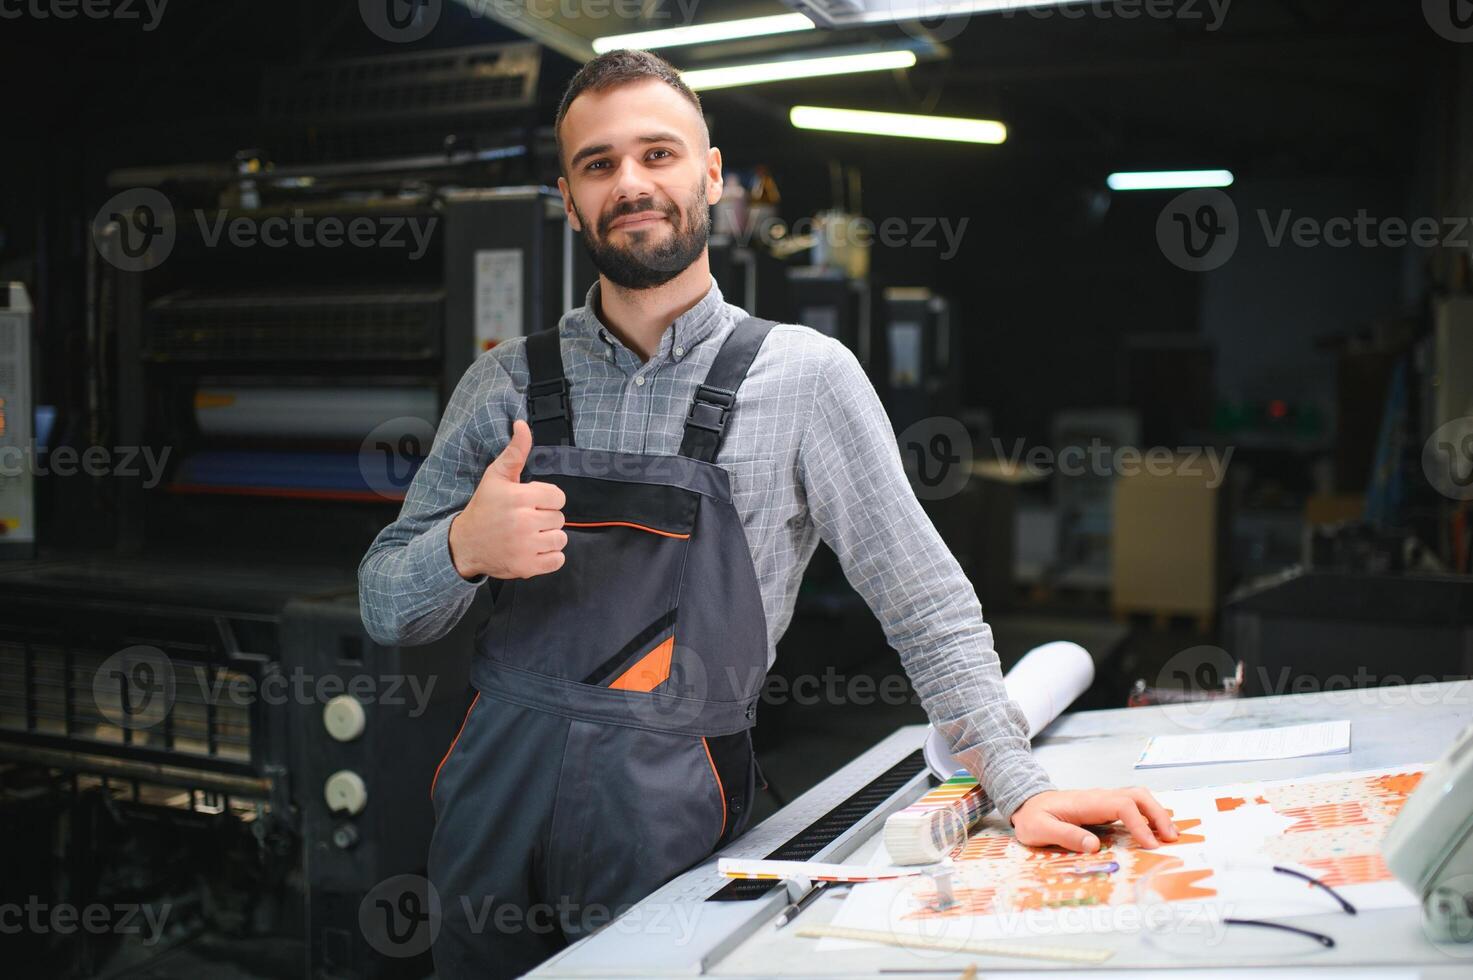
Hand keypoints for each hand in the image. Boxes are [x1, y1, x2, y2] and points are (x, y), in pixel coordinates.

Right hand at [448, 419, 567, 580]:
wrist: (465, 544)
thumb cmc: (484, 507)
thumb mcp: (496, 476)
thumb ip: (515, 451)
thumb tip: (522, 424)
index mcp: (518, 498)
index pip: (558, 497)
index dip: (546, 499)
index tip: (530, 502)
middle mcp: (523, 522)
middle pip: (560, 518)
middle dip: (545, 518)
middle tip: (525, 520)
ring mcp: (525, 547)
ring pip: (561, 539)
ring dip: (549, 538)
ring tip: (529, 535)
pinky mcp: (527, 567)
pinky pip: (558, 560)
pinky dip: (549, 557)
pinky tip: (533, 549)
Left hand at [1009, 787, 1178, 852]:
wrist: (1026, 803)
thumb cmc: (1032, 817)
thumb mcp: (1039, 829)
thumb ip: (1064, 835)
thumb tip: (1093, 846)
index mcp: (1086, 802)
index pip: (1121, 805)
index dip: (1139, 823)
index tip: (1150, 844)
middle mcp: (1100, 797)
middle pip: (1137, 795)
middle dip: (1158, 814)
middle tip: (1172, 838)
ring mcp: (1104, 801)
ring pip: (1138, 798)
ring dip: (1156, 813)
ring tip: (1170, 836)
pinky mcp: (1105, 808)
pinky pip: (1132, 807)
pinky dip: (1148, 816)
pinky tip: (1155, 832)